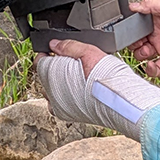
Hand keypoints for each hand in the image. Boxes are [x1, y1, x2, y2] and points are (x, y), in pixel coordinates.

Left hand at [35, 39, 159, 141]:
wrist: (120, 101)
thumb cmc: (107, 78)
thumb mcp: (89, 51)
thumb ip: (68, 46)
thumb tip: (54, 44)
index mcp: (51, 73)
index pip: (39, 61)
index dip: (47, 54)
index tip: (56, 52)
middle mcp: (50, 91)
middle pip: (45, 75)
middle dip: (54, 68)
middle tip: (72, 63)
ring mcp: (57, 105)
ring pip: (50, 89)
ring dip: (58, 82)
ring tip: (77, 77)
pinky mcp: (66, 115)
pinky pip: (58, 103)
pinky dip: (63, 96)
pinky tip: (76, 90)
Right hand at [127, 0, 159, 74]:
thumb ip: (152, 5)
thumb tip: (134, 6)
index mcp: (158, 18)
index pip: (137, 23)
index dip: (130, 28)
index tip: (126, 30)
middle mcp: (159, 32)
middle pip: (137, 40)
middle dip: (132, 43)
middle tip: (136, 42)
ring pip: (143, 54)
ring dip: (140, 55)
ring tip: (146, 51)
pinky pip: (156, 68)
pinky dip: (151, 70)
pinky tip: (151, 65)